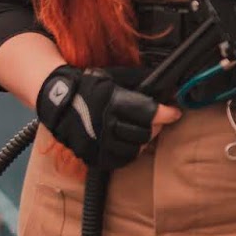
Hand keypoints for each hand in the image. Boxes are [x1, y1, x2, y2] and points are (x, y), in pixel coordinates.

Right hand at [36, 65, 181, 168]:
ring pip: (136, 149)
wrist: (60, 102)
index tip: (175, 112)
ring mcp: (99, 143)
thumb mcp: (117, 75)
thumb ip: (142, 81)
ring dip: (144, 139)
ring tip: (143, 129)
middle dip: (156, 125)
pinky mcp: (94, 156)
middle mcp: (107, 125)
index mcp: (114, 103)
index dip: (167, 113)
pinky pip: (121, 160)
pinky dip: (130, 151)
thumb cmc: (91, 85)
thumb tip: (167, 87)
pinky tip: (130, 141)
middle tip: (157, 119)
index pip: (150, 113)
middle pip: (146, 133)